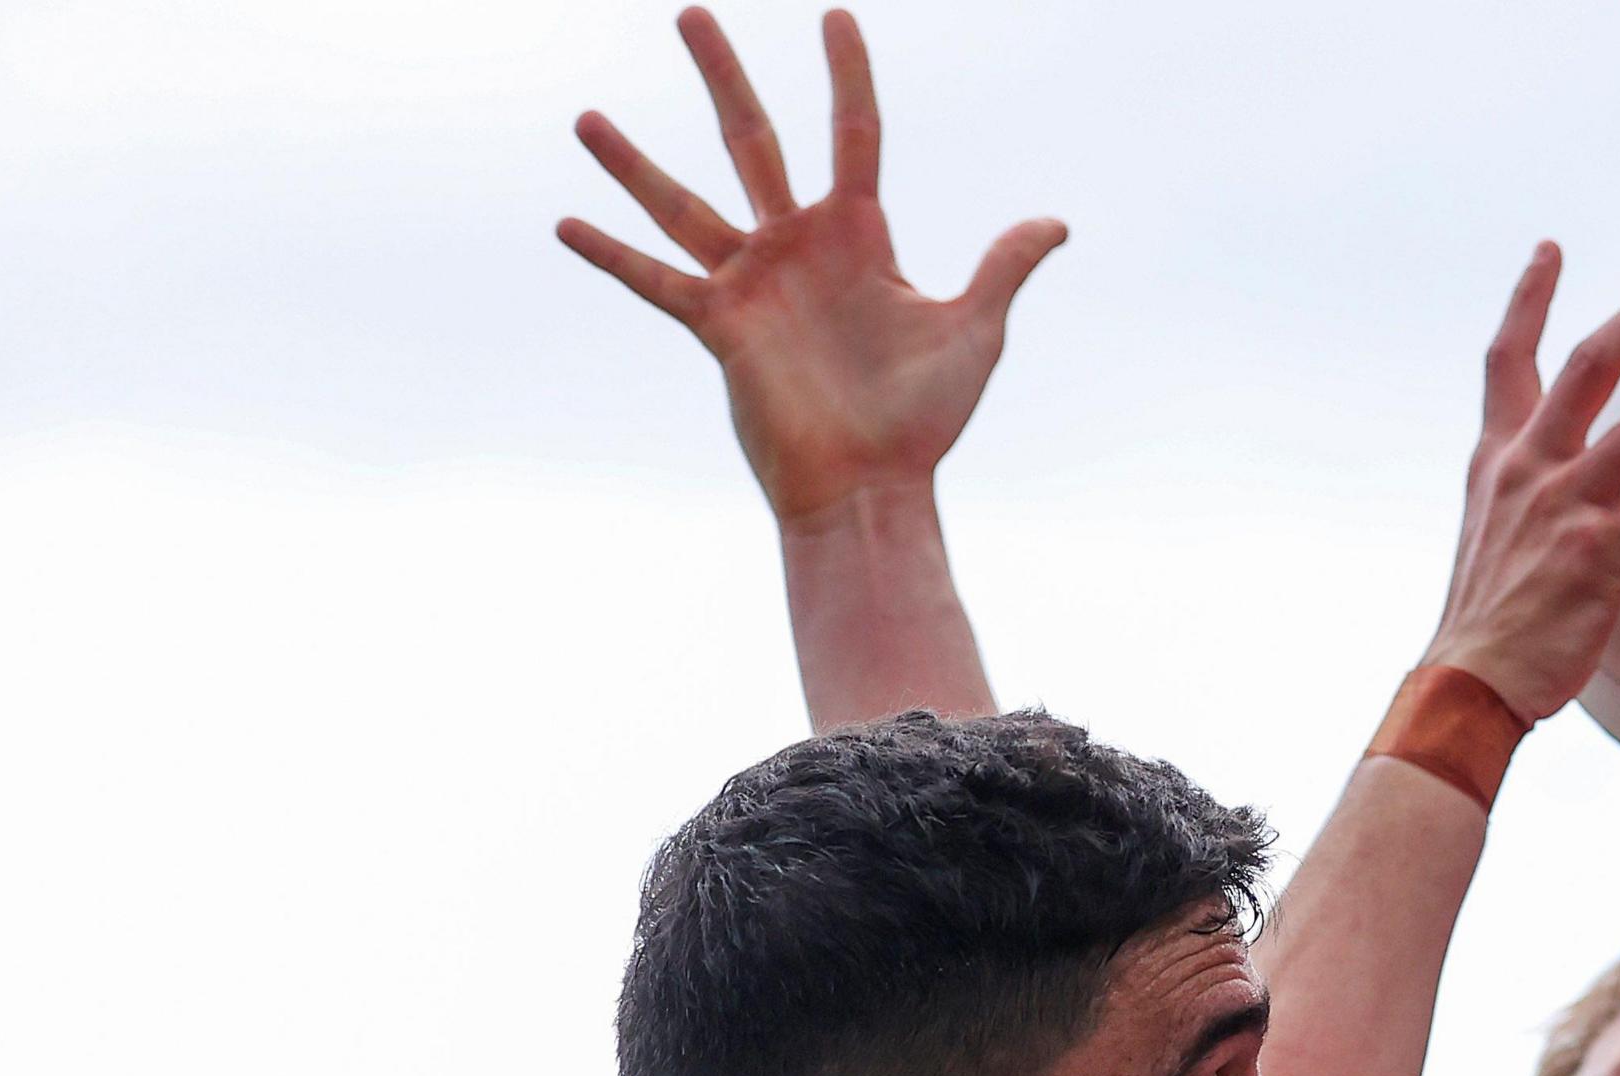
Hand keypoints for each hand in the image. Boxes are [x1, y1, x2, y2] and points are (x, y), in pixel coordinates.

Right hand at [558, 9, 1063, 528]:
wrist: (875, 485)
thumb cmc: (925, 417)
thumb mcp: (974, 331)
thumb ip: (1002, 267)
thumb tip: (1055, 224)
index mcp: (858, 235)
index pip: (853, 133)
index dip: (847, 74)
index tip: (835, 15)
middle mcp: (797, 246)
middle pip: (753, 139)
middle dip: (722, 77)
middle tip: (690, 12)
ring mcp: (752, 283)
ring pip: (682, 203)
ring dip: (633, 164)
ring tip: (584, 117)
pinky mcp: (720, 327)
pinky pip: (656, 281)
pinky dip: (611, 255)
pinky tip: (564, 223)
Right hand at [1419, 250, 1619, 720]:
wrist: (1466, 680)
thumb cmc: (1485, 617)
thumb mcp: (1491, 531)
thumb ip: (1527, 489)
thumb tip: (1565, 475)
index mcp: (1500, 457)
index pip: (1508, 359)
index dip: (1529, 299)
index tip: (1551, 248)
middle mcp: (1530, 467)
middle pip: (1591, 364)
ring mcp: (1565, 508)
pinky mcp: (1598, 558)